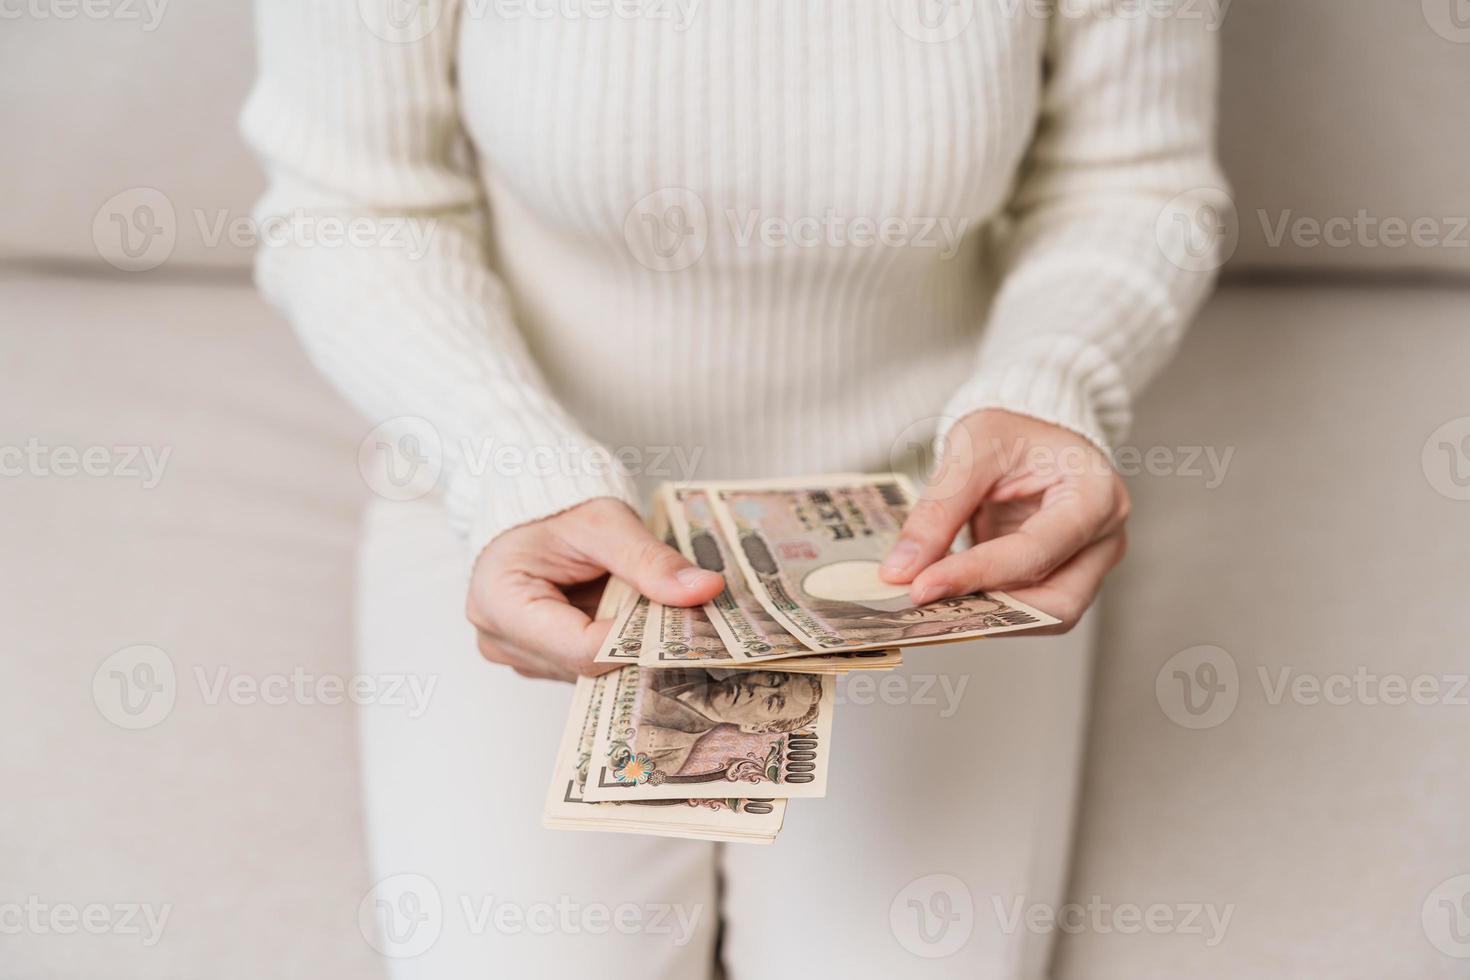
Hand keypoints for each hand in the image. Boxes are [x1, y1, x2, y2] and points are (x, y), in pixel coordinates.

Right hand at [466, 498, 724, 680]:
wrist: (530, 500)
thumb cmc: (553, 506)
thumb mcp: (605, 524)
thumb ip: (651, 561)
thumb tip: (705, 589)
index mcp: (499, 603)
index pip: (580, 648)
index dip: (638, 641)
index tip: (687, 625)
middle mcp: (500, 640)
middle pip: (585, 664)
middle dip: (638, 642)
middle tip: (685, 615)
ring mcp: (517, 653)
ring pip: (591, 670)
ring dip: (628, 642)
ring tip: (653, 605)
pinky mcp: (538, 656)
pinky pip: (586, 662)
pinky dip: (615, 641)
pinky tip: (633, 614)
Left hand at [880, 409, 1128, 630]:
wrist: (1031, 425)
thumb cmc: (1014, 427)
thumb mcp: (970, 450)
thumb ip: (938, 510)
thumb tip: (901, 571)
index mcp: (1095, 495)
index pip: (1036, 552)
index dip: (977, 574)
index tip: (921, 587)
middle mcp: (1104, 538)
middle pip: (1057, 603)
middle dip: (989, 612)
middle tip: (924, 608)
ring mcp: (1089, 562)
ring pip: (1045, 616)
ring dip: (987, 617)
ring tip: (930, 606)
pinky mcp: (1063, 576)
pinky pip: (1030, 607)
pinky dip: (989, 608)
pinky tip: (946, 599)